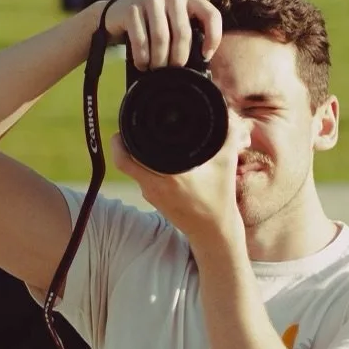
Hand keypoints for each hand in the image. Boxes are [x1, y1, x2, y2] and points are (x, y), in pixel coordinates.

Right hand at [102, 0, 222, 70]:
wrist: (119, 13)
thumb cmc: (154, 25)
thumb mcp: (175, 24)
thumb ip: (188, 35)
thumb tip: (201, 62)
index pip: (211, 15)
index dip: (212, 38)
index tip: (205, 56)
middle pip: (182, 33)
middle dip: (178, 57)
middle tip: (173, 70)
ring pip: (161, 37)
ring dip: (159, 59)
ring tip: (156, 69)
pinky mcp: (131, 8)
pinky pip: (140, 39)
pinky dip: (142, 57)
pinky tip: (142, 64)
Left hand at [112, 109, 243, 248]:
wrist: (214, 232)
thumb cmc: (220, 199)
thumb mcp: (226, 165)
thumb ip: (228, 137)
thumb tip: (228, 116)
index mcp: (167, 176)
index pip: (127, 158)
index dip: (120, 141)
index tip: (124, 125)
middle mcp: (153, 187)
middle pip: (123, 162)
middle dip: (121, 144)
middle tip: (127, 128)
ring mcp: (151, 195)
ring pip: (131, 170)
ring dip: (132, 155)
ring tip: (142, 138)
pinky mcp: (155, 200)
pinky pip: (141, 178)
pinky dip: (143, 166)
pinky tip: (155, 157)